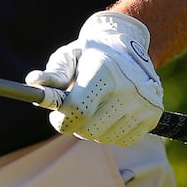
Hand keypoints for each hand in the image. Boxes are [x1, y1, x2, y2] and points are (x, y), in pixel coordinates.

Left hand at [25, 11, 163, 146]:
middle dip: (75, 125)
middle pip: (90, 129)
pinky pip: (123, 140)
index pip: (78, 111)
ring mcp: (143, 104)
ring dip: (93, 129)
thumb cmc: (91, 54)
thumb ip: (53, 73)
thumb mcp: (70, 56)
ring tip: (94, 108)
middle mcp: (127, 88)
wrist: (129, 46)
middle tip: (73, 112)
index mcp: (103, 71)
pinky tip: (110, 114)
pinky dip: (112, 133)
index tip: (55, 116)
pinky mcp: (153, 116)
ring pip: (105, 138)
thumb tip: (33, 82)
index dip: (61, 120)